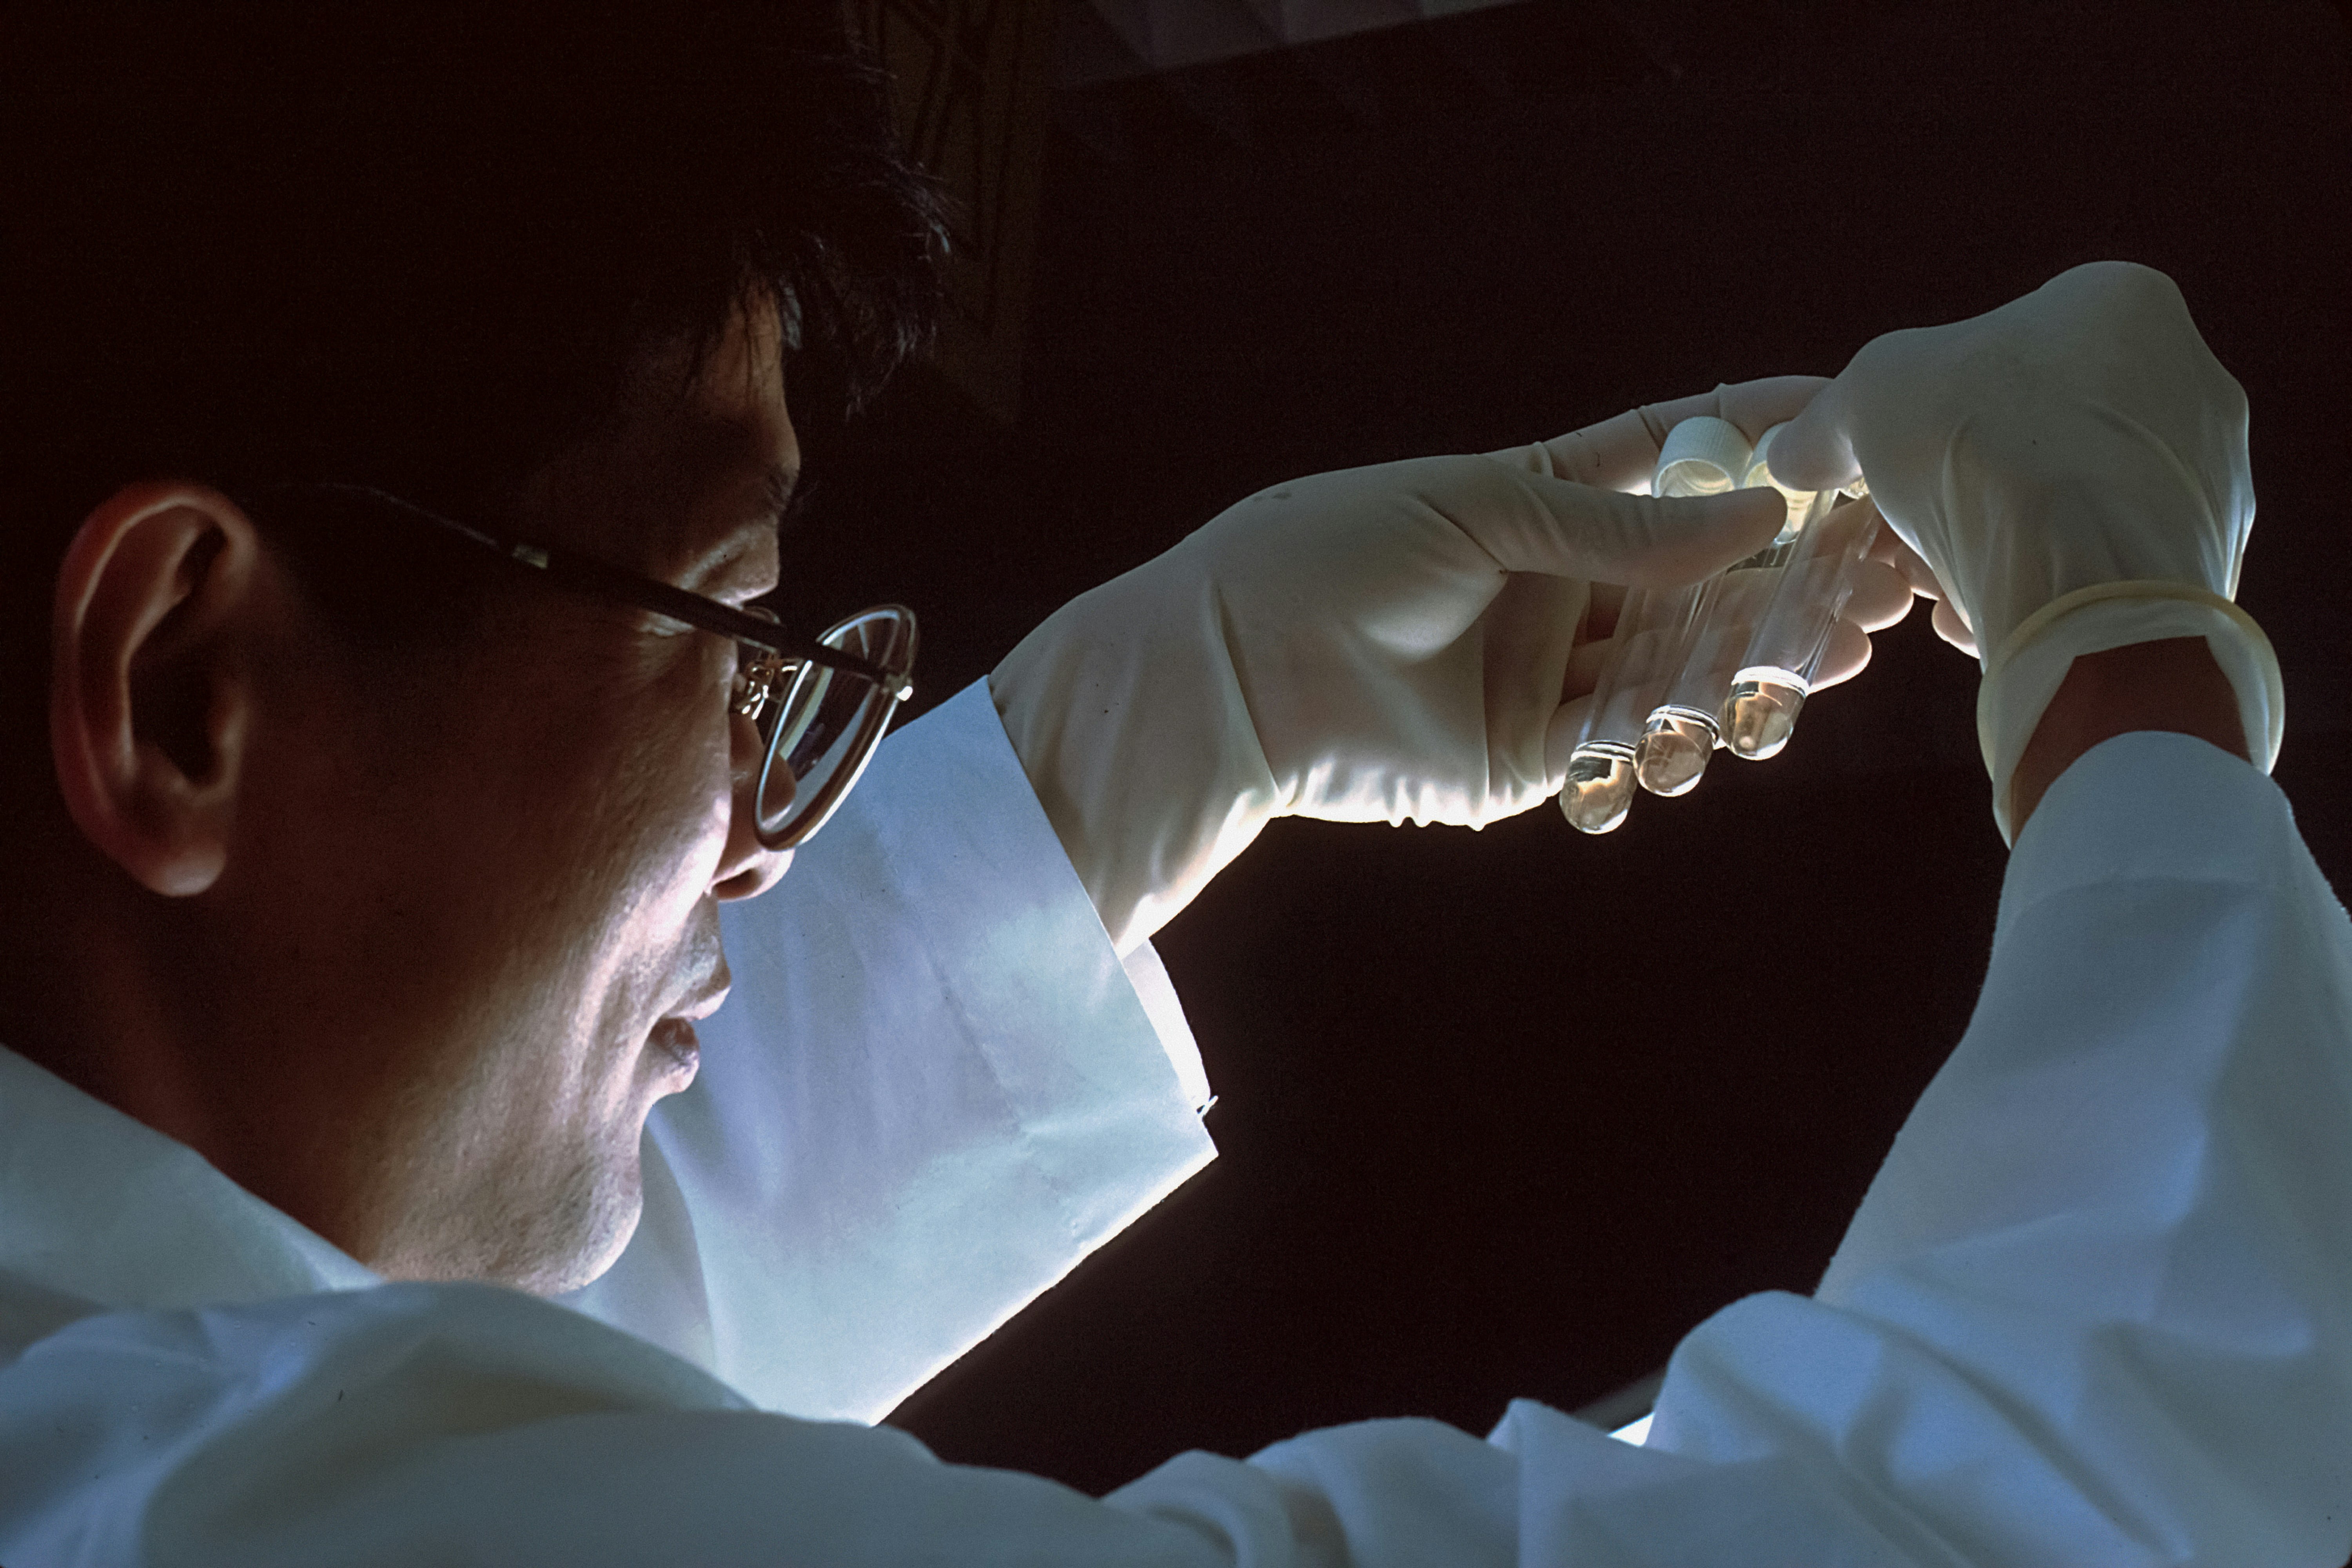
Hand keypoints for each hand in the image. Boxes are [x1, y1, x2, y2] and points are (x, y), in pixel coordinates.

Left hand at [991, 378, 1911, 955]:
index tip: (1844, 433)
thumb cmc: (1332, 552)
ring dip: (1749, 671)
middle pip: (1697, 585)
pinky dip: (1667, 750)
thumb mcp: (1481, 511)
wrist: (1235, 666)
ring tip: (1825, 663)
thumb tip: (1758, 516)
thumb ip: (1618, 528)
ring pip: (1674, 674)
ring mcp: (1545, 679)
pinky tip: (1716, 737)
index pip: (1672, 462)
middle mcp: (1558, 590)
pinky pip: (1616, 756)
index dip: (1755, 448)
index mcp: (1543, 502)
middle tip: (1874, 588)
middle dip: (1784, 586)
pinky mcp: (1523, 763)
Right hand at [1763, 261, 2282, 839]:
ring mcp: (2212, 477)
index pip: (2008, 348)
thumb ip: (1828, 419)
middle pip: (2037, 435)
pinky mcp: (2206, 563)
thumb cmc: (1983, 444)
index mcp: (2122, 304)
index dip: (1930, 410)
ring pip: (2068, 509)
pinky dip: (2043, 591)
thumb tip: (1791, 451)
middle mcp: (2188, 378)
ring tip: (1941, 587)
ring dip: (1995, 544)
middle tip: (1907, 535)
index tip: (1889, 465)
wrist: (2091, 575)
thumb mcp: (1871, 398)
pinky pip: (2101, 573)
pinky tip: (1992, 617)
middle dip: (1962, 489)